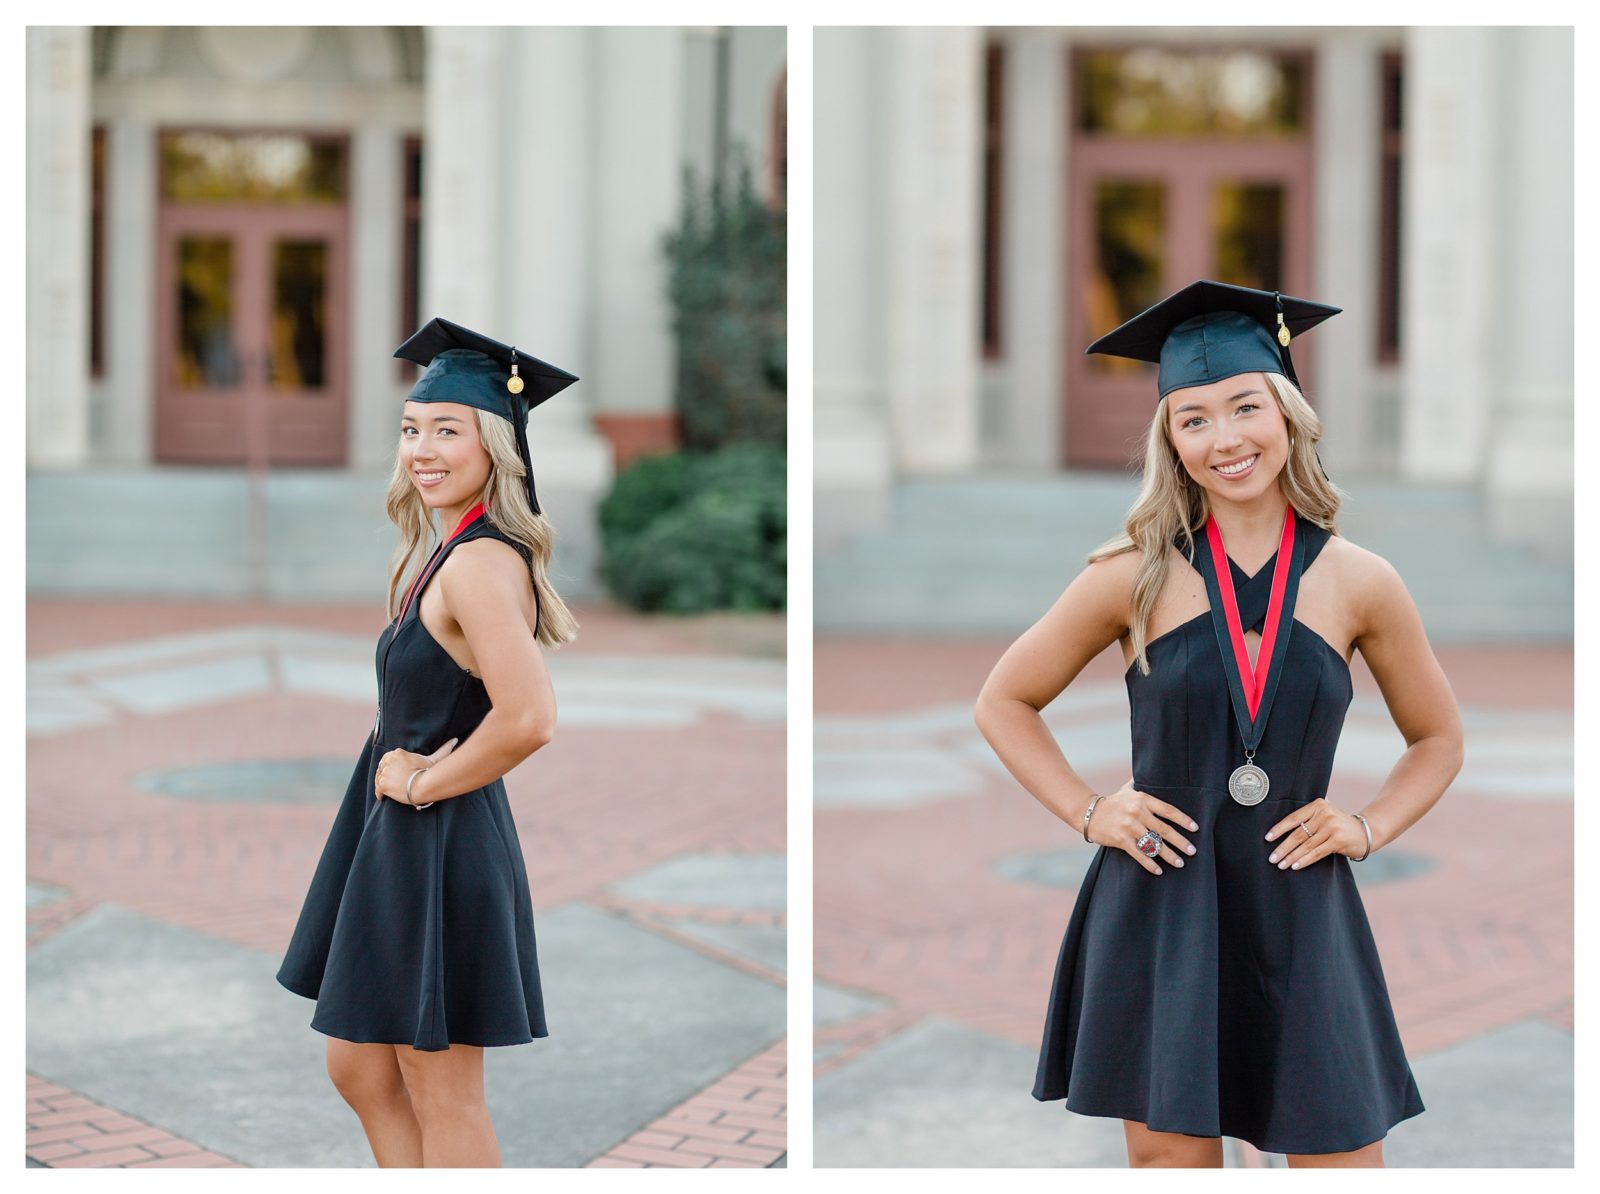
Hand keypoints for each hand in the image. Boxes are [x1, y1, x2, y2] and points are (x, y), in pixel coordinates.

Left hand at [374, 737, 457, 803]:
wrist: (423, 785)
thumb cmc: (429, 772)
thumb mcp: (434, 759)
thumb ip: (443, 749)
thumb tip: (455, 740)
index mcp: (398, 753)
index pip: (388, 757)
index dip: (389, 765)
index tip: (393, 770)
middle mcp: (389, 761)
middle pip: (382, 767)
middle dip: (385, 773)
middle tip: (390, 781)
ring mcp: (385, 773)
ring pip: (379, 777)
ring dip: (381, 783)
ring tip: (387, 789)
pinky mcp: (383, 784)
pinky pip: (377, 788)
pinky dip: (379, 793)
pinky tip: (382, 797)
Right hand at [1084, 780, 1198, 874]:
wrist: (1088, 813)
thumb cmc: (1112, 802)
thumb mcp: (1126, 790)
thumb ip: (1140, 784)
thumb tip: (1152, 769)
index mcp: (1142, 799)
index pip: (1168, 810)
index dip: (1183, 820)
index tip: (1195, 828)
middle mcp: (1137, 812)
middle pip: (1164, 830)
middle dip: (1180, 842)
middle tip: (1192, 851)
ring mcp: (1129, 827)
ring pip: (1153, 844)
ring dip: (1169, 855)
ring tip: (1180, 863)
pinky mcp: (1120, 840)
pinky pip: (1139, 854)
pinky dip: (1149, 864)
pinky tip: (1158, 871)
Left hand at [1264, 797, 1366, 868]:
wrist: (1366, 831)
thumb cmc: (1339, 825)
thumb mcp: (1325, 815)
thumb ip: (1309, 818)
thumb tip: (1281, 831)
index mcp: (1318, 805)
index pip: (1293, 818)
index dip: (1279, 829)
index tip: (1267, 838)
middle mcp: (1324, 814)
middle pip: (1298, 833)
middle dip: (1283, 847)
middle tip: (1272, 858)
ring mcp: (1332, 827)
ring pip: (1306, 845)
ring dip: (1291, 856)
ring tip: (1280, 864)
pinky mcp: (1338, 841)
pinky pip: (1317, 853)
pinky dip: (1305, 860)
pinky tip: (1295, 866)